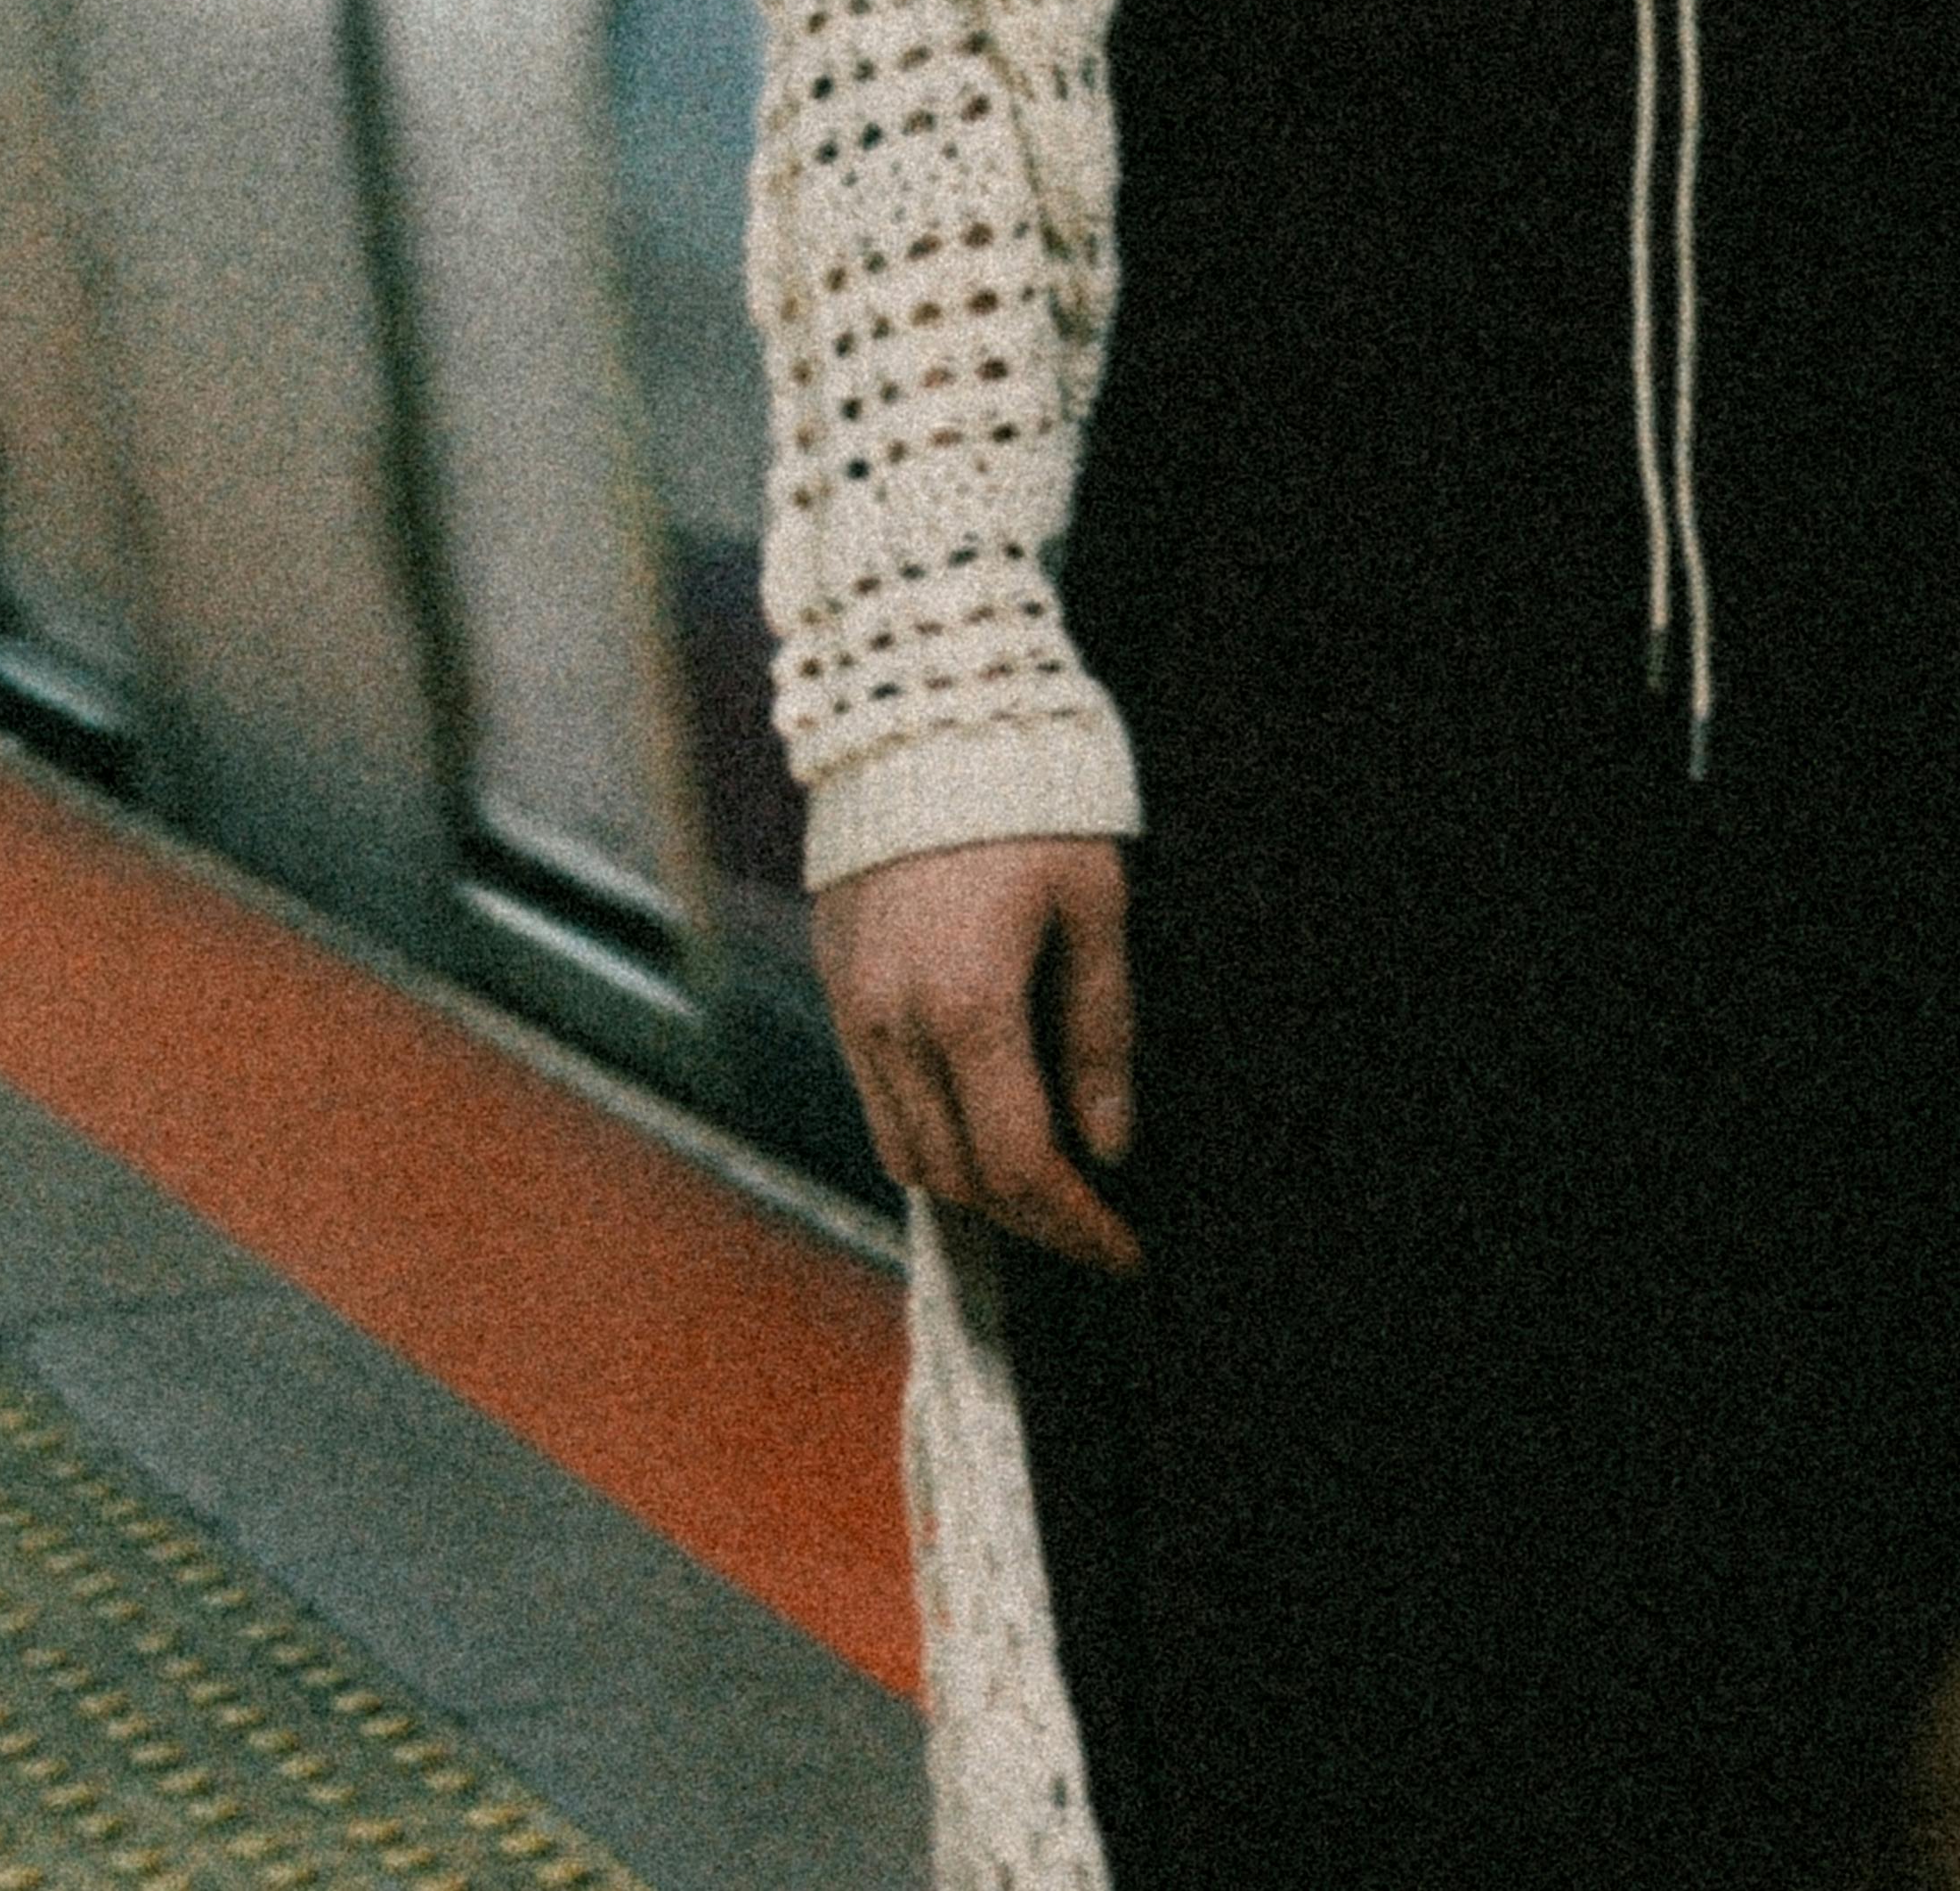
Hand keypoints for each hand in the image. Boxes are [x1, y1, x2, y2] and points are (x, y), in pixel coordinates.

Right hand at [812, 836, 1140, 1274]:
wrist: (922, 707)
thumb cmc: (1029, 795)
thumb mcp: (1095, 902)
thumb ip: (1101, 1031)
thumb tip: (1109, 1145)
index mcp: (968, 1007)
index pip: (1021, 1167)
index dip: (1076, 1226)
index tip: (1126, 1253)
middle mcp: (893, 1023)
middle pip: (958, 1178)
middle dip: (1031, 1219)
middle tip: (1094, 1224)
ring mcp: (851, 1007)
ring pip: (905, 1152)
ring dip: (974, 1185)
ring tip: (1043, 1182)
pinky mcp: (833, 981)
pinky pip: (874, 1098)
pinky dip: (927, 1133)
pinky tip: (979, 1115)